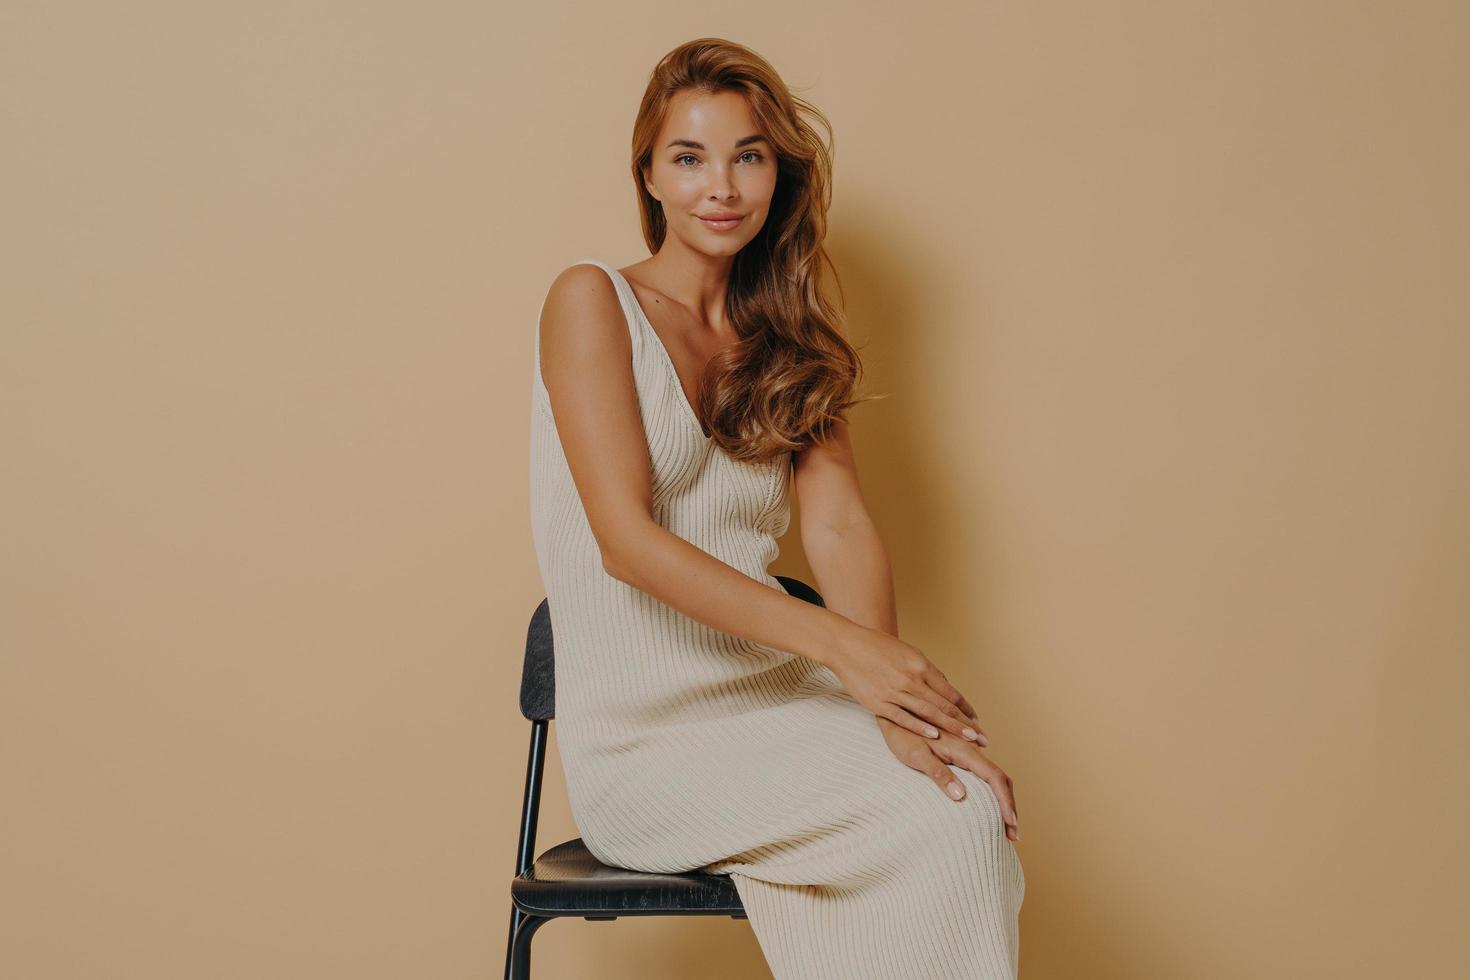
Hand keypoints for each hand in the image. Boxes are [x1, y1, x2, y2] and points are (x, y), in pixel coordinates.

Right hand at [824, 622, 988, 743]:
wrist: (845, 645)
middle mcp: (911, 678)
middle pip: (944, 705)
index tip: (977, 720)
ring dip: (950, 728)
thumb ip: (925, 671)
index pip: (949, 691)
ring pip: (928, 713)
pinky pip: (903, 718)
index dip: (965, 708)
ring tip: (967, 740)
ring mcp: (895, 691)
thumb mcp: (907, 652)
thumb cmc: (877, 647)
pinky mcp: (879, 702)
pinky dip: (920, 727)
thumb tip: (944, 687)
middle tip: (982, 737)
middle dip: (965, 723)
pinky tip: (934, 736)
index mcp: (920, 665)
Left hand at [876, 716, 1019, 841]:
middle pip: (999, 778)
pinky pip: (984, 771)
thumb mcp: (916, 755)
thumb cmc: (901, 735)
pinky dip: (993, 790)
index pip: (995, 777)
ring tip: (1005, 824)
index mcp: (964, 750)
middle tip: (1012, 835)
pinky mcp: (961, 750)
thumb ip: (938, 773)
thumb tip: (960, 795)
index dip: (1006, 802)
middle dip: (1009, 806)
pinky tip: (991, 803)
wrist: (895, 711)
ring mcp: (967, 748)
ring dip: (1003, 799)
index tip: (1010, 824)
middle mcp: (971, 748)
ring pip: (993, 775)